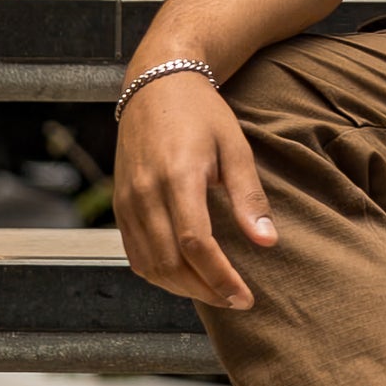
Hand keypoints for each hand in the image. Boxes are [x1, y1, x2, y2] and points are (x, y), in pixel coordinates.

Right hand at [114, 73, 276, 309]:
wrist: (156, 84)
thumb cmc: (202, 113)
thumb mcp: (234, 147)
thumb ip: (249, 197)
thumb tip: (267, 242)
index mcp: (178, 176)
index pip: (195, 245)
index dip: (220, 278)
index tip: (244, 297)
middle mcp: (145, 192)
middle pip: (170, 263)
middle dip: (205, 290)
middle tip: (235, 300)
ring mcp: (127, 200)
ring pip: (149, 265)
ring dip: (182, 287)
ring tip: (214, 292)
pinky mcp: (118, 205)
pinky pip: (135, 254)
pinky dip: (159, 273)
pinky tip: (185, 275)